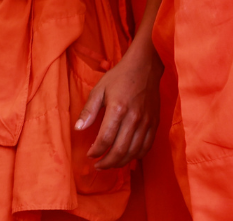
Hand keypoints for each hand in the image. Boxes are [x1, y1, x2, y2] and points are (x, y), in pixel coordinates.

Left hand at [76, 44, 162, 168]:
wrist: (144, 68)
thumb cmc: (118, 77)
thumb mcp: (98, 90)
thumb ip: (89, 110)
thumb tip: (78, 129)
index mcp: (118, 109)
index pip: (105, 139)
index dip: (96, 151)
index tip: (89, 154)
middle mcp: (134, 118)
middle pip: (121, 150)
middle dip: (107, 162)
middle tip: (98, 165)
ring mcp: (147, 122)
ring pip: (134, 152)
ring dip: (121, 162)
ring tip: (109, 164)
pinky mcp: (155, 124)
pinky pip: (147, 147)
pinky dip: (136, 156)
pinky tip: (127, 157)